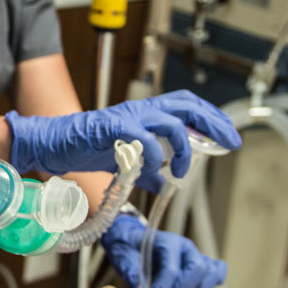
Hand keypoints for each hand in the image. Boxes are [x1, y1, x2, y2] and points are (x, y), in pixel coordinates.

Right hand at [4, 91, 240, 192]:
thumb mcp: (126, 159)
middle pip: (186, 106)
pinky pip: (141, 139)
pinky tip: (152, 170)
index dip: (210, 116)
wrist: (57, 144)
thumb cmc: (88, 147)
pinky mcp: (113, 129)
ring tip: (180, 170)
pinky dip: (152, 156)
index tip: (228, 134)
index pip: (186, 105)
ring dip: (182, 148)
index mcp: (146, 113)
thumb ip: (148, 168)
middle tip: (230, 141)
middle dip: (212, 123)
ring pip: (169, 122)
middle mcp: (141, 109)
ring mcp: (128, 117)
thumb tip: (164, 182)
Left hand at [101, 214, 227, 287]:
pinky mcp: (199, 265)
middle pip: (198, 270)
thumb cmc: (126, 245)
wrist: (129, 238)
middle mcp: (184, 248)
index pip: (170, 269)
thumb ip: (131, 274)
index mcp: (165, 241)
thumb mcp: (122, 256)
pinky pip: (216, 274)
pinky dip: (207, 285)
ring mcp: (194, 256)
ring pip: (209, 275)